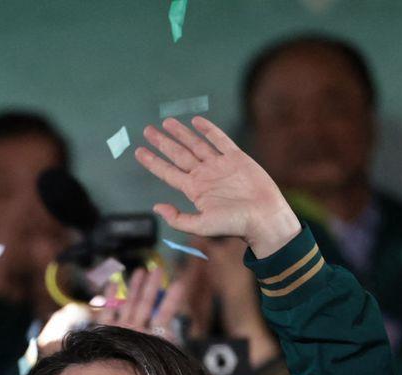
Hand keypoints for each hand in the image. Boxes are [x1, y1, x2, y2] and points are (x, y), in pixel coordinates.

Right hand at [98, 267, 186, 341]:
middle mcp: (136, 332)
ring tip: (141, 270)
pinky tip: (113, 283)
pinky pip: (108, 312)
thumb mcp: (157, 359)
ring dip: (134, 287)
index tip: (178, 284)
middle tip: (159, 269)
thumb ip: (163, 344)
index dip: (171, 300)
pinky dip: (109, 297)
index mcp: (150, 339)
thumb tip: (173, 333)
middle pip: (145, 305)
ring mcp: (120, 330)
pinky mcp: (104, 331)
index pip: (163, 316)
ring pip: (128, 304)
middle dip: (152, 286)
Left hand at [135, 116, 298, 256]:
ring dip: (181, 133)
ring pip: (196, 144)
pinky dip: (208, 130)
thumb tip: (156, 207)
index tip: (138, 151)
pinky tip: (196, 121)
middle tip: (148, 130)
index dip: (152, 161)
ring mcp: (219, 165)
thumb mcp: (201, 226)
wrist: (264, 217)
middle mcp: (203, 175)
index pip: (167, 172)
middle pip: (178, 155)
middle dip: (162, 142)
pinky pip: (220, 139)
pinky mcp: (236, 158)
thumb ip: (177, 219)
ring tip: (167, 122)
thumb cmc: (234, 225)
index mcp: (193, 189)